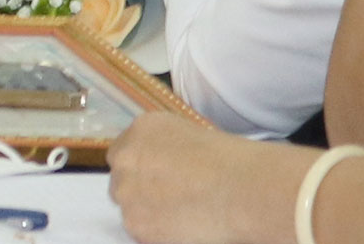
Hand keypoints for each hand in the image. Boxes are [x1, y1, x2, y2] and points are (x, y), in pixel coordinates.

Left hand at [107, 110, 307, 243]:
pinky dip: (159, 233)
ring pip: (130, 207)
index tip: (159, 181)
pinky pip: (141, 231)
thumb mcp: (191, 136)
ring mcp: (126, 191)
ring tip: (183, 214)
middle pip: (122, 180)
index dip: (142, 170)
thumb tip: (163, 164)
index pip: (125, 153)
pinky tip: (185, 227)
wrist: (241, 190)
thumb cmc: (231, 163)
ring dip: (149, 212)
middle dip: (141, 190)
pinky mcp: (135, 223)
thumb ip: (164, 148)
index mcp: (141, 130)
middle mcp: (124, 158)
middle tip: (172, 200)